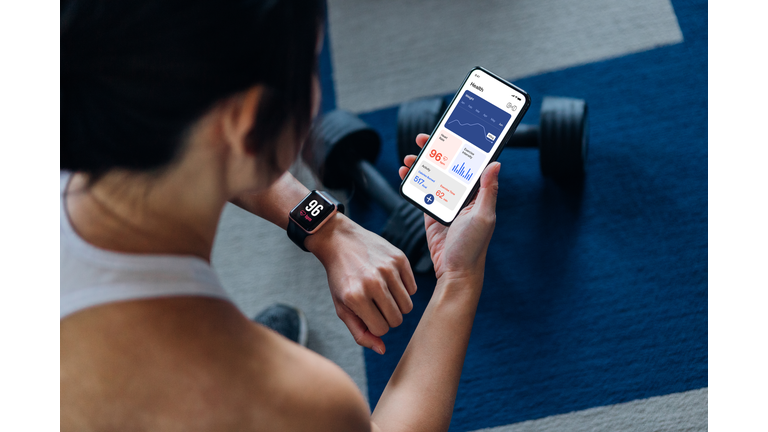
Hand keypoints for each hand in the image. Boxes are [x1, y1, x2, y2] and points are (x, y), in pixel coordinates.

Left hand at [305, 215, 416, 354]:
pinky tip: (389, 280)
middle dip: (388, 317)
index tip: (368, 314)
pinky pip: (412, 288)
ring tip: (383, 294)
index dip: (376, 325)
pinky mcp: (399, 258)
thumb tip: (382, 350)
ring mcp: (388, 269)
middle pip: (397, 319)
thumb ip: (360, 332)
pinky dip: (404, 289)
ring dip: (397, 305)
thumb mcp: (343, 307)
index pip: (381, 329)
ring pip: (408, 306)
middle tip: (376, 305)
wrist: (339, 241)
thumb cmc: (341, 279)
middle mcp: (373, 283)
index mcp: (355, 298)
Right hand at [399, 134, 498, 280]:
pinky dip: (413, 182)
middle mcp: (463, 197)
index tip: (449, 133)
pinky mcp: (432, 214)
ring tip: (408, 158)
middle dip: (435, 151)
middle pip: (448, 166)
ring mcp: (446, 204)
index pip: (469, 164)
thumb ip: (488, 190)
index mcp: (478, 194)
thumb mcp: (483, 217)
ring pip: (433, 177)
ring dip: (421, 165)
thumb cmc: (473, 248)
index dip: (460, 147)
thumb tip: (496, 163)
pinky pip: (422, 192)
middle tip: (422, 140)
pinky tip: (405, 174)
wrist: (455, 273)